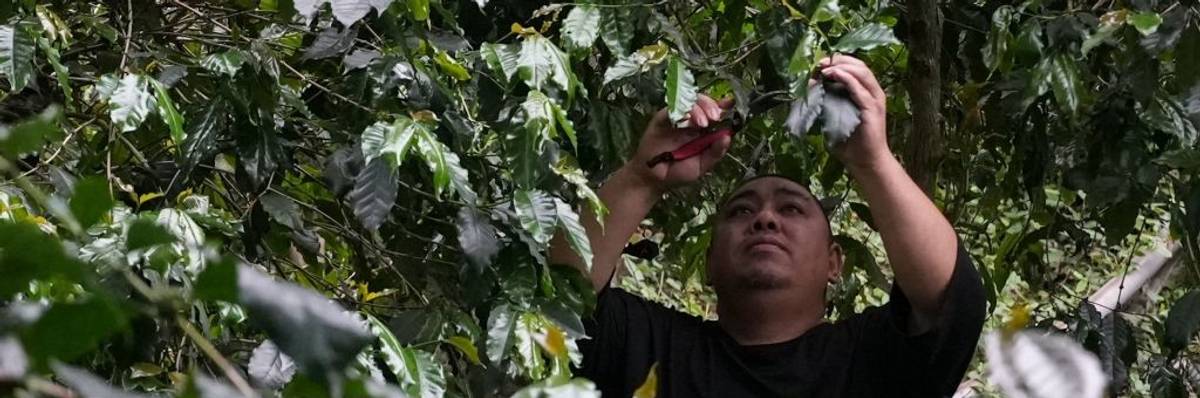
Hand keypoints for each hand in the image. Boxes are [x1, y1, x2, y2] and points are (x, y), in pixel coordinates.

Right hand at [624, 95, 733, 190]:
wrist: (654, 180)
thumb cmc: (678, 173)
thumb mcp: (702, 166)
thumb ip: (715, 152)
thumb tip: (728, 136)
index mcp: (704, 130)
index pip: (715, 112)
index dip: (723, 106)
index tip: (731, 104)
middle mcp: (691, 121)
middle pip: (703, 102)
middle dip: (712, 106)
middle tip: (715, 116)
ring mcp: (676, 119)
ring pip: (689, 102)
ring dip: (699, 109)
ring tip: (702, 123)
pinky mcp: (662, 119)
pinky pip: (671, 109)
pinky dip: (681, 112)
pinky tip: (686, 120)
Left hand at [818, 55, 891, 172]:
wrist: (866, 162)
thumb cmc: (850, 142)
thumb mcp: (833, 117)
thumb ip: (825, 101)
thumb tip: (810, 86)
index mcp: (865, 92)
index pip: (854, 67)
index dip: (836, 61)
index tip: (818, 64)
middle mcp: (872, 92)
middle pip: (858, 65)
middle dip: (837, 60)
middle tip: (819, 63)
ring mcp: (874, 99)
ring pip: (861, 71)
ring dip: (840, 66)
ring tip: (824, 68)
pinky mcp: (872, 108)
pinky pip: (860, 88)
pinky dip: (846, 78)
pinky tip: (832, 75)